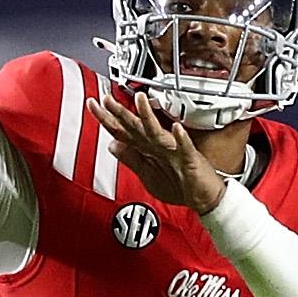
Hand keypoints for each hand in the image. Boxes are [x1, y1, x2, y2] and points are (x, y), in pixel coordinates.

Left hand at [94, 88, 227, 213]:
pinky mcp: (190, 160)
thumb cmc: (179, 185)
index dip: (107, 119)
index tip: (93, 105)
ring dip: (149, 116)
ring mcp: (174, 151)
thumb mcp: (147, 174)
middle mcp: (158, 146)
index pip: (122, 132)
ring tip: (141, 100)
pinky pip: (185, 148)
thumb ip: (130, 158)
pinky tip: (177, 130)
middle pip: (135, 127)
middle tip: (107, 98)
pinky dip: (181, 139)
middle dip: (120, 112)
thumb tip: (112, 145)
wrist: (204, 198)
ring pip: (157, 132)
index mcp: (147, 149)